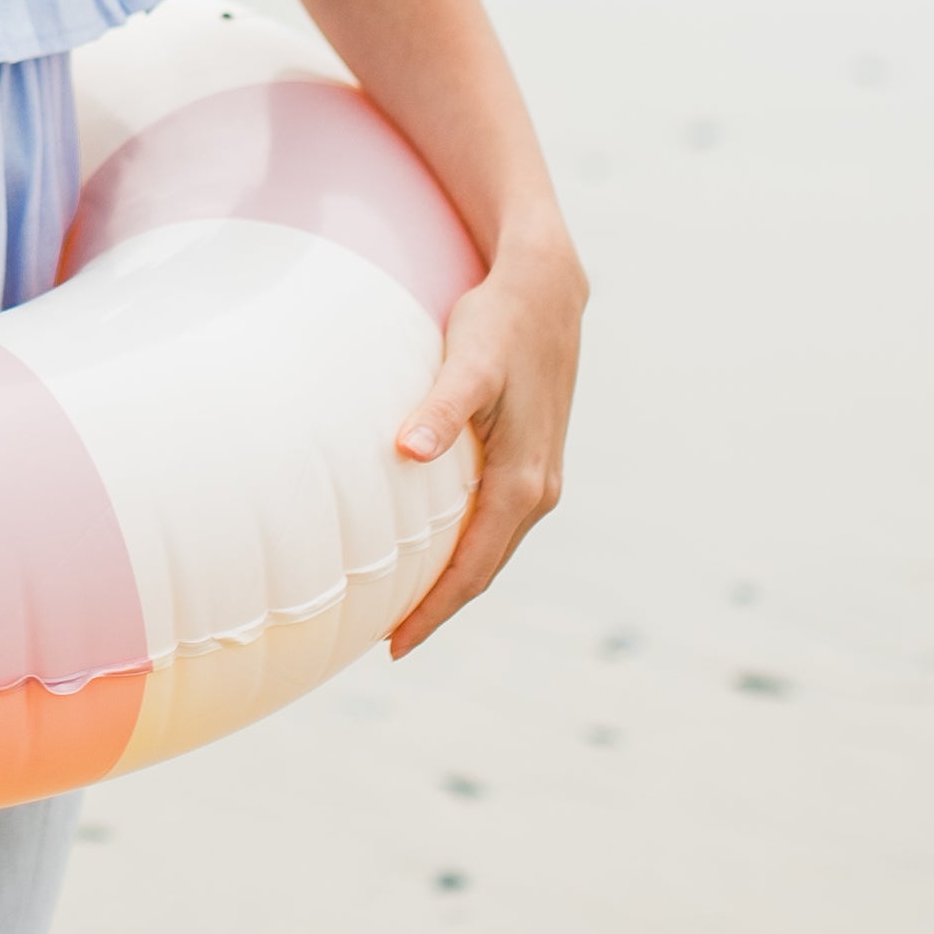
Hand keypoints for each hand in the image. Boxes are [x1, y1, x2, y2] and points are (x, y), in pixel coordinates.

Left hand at [386, 226, 583, 657]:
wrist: (546, 289)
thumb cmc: (500, 324)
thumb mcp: (470, 362)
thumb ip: (440, 408)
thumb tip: (409, 451)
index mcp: (523, 482)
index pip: (474, 567)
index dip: (434, 610)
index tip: (393, 644)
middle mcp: (538, 489)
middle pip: (484, 569)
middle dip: (439, 608)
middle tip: (387, 640)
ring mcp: (539, 477)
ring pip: (491, 548)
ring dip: (454, 582)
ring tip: (405, 607)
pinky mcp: (531, 460)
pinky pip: (495, 524)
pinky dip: (466, 548)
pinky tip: (434, 550)